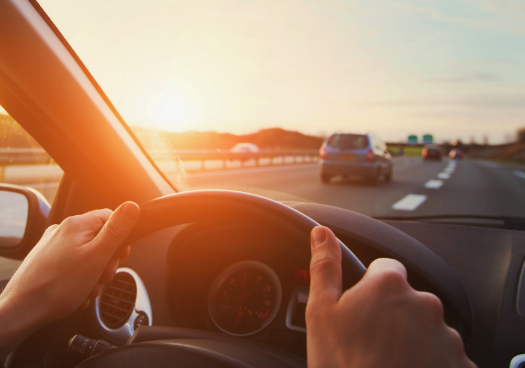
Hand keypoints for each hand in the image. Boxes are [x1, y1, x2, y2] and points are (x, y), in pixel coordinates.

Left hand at [0, 201, 139, 356]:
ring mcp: (52, 246)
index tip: (120, 255)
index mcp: (76, 225)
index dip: (120, 238)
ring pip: (87, 254)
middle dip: (106, 260)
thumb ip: (116, 231)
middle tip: (102, 276)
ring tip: (88, 288)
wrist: (22, 311)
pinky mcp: (46, 261)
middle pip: (99, 238)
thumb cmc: (58, 287)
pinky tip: (78, 291)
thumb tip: (132, 207)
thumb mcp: (97, 257)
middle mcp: (62, 231)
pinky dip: (80, 278)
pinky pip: (73, 265)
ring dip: (94, 273)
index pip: (110, 217)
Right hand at [305, 226, 475, 367]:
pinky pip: (444, 354)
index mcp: (389, 285)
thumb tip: (322, 234)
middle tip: (371, 341)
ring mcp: (446, 336)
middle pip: (407, 299)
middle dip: (392, 314)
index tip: (363, 310)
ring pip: (426, 327)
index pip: (385, 269)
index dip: (371, 287)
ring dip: (412, 339)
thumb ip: (325, 266)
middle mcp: (424, 304)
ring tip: (388, 361)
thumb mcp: (321, 312)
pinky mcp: (460, 364)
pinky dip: (430, 361)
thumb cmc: (343, 365)